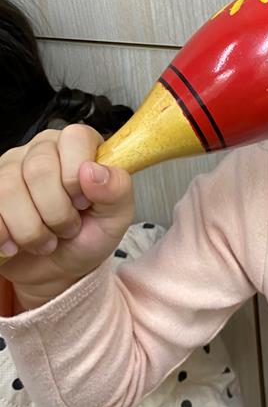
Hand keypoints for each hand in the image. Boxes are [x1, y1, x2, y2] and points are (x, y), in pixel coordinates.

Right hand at [0, 123, 134, 306]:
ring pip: (8, 189)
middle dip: (56, 211)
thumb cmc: (89, 235)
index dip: (78, 175)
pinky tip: (16, 245)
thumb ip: (117, 190)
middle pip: (39, 168)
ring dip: (30, 229)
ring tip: (45, 241)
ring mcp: (9, 168)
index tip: (84, 203)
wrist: (57, 269)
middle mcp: (42, 149)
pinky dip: (4, 235)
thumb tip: (94, 171)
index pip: (75, 137)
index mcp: (79, 146)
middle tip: (68, 229)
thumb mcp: (116, 217)